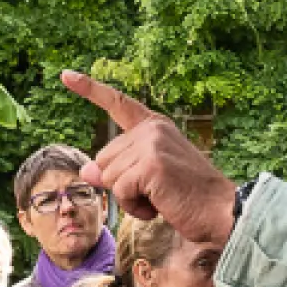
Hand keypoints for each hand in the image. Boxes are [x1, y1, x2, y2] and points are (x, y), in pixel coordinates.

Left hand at [60, 71, 238, 244]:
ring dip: (129, 198)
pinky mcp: (151, 164)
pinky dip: (134, 207)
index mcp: (155, 126)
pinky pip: (119, 190)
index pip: (118, 104)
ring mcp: (151, 144)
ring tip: (160, 198)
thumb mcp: (147, 178)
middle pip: (103, 158)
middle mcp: (152, 129)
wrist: (221, 211)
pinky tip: (159, 206)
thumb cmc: (188, 197)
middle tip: (155, 191)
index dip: (90, 89)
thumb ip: (118, 169)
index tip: (66, 75)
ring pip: (109, 176)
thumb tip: (86, 171)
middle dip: (121, 183)